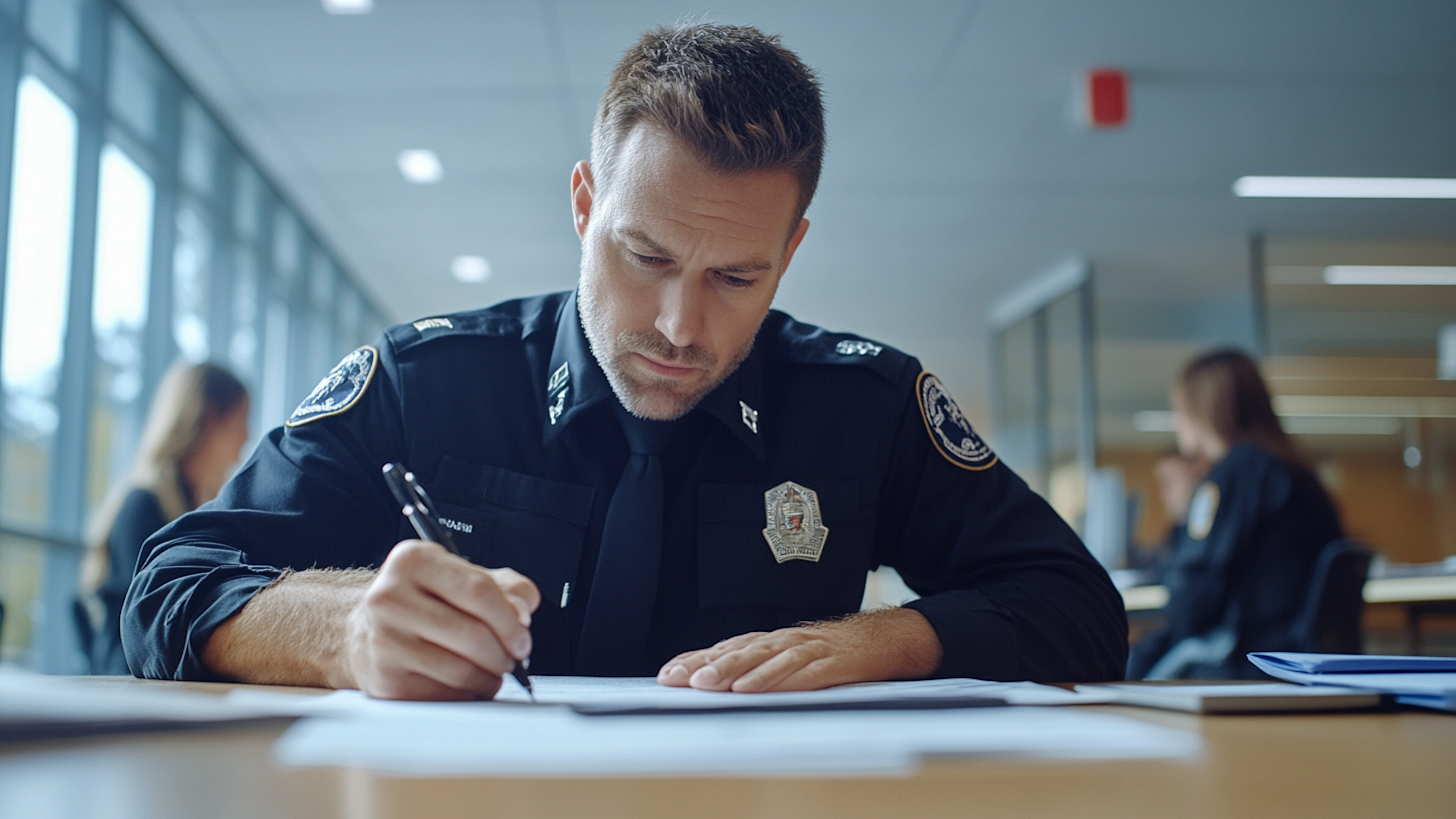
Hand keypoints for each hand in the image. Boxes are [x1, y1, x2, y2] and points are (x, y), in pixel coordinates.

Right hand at [341, 539, 539, 699]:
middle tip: (512, 657)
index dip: (511, 620)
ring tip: (492, 671)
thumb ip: (505, 587)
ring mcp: (384, 641)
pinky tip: (467, 683)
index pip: (479, 591)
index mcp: (413, 561)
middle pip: (473, 635)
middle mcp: (390, 597)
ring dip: (489, 677)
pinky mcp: (385, 680)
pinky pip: (445, 696)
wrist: (366, 630)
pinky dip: (467, 695)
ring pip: (461, 670)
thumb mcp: (461, 577)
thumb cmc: (421, 602)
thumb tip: (522, 612)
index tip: (522, 636)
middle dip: (504, 653)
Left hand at [655, 607, 941, 692]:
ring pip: (767, 659)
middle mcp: (785, 642)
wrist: (884, 639)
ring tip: (711, 685)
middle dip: (708, 666)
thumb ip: (758, 669)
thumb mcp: (790, 658)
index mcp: (770, 642)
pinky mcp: (833, 663)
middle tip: (682, 680)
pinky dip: (778, 680)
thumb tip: (712, 684)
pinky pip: (802, 672)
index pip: (725, 648)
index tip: (667, 676)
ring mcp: (809, 650)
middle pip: (740, 651)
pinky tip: (758, 688)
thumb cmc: (831, 653)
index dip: (695, 661)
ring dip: (737, 671)